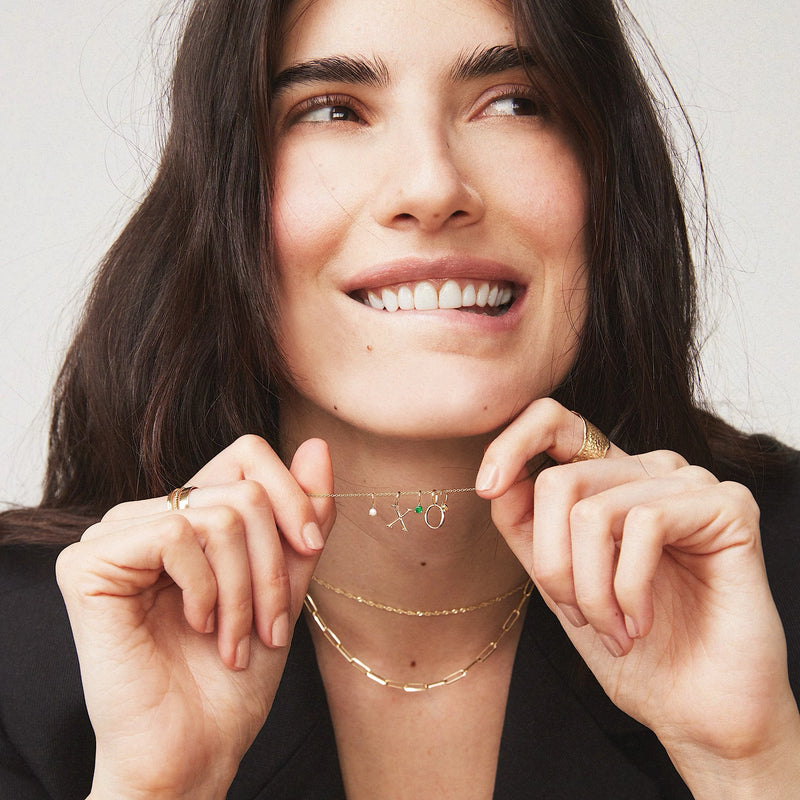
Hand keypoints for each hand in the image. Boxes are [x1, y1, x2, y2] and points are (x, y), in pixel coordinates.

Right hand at [56, 435, 334, 799]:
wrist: (194, 750)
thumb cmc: (235, 676)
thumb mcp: (285, 584)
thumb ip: (300, 516)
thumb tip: (317, 446)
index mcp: (188, 517)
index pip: (247, 456)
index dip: (292, 496)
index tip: (312, 548)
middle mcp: (147, 516)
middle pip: (243, 490)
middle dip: (274, 567)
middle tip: (270, 628)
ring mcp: (112, 536)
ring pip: (217, 514)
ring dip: (246, 590)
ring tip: (236, 640)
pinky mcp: (87, 563)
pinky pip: (174, 533)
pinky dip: (205, 589)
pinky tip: (196, 626)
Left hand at [477, 399, 799, 795]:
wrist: (695, 710)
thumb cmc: (631, 649)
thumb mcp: (559, 584)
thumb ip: (528, 529)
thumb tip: (496, 483)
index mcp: (609, 481)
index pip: (553, 421)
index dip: (511, 443)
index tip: (487, 487)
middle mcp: (648, 470)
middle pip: (559, 480)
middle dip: (553, 565)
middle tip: (575, 615)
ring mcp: (690, 483)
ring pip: (594, 510)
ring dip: (590, 590)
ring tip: (612, 631)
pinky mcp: (728, 505)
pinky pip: (644, 522)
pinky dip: (629, 587)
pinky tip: (641, 623)